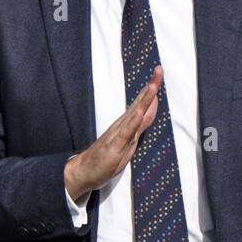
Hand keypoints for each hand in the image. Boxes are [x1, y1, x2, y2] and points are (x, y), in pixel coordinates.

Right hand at [64, 66, 161, 201]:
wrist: (82, 171)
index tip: (159, 73)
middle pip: (140, 103)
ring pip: (134, 114)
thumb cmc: (104, 159)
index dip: (152, 89)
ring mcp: (118, 135)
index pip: (142, 104)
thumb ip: (138, 125)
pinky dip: (133, 122)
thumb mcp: (127, 142)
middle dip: (151, 87)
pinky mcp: (113, 147)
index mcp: (126, 124)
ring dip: (144, 100)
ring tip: (152, 85)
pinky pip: (125, 133)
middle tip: (159, 69)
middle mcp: (122, 125)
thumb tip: (148, 109)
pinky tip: (138, 112)